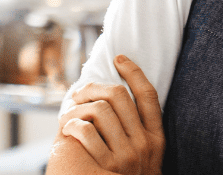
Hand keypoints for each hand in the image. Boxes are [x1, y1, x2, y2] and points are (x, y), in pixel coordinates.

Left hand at [58, 55, 165, 174]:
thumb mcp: (146, 156)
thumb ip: (138, 133)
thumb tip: (118, 101)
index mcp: (156, 138)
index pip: (148, 96)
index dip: (134, 72)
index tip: (119, 58)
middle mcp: (144, 144)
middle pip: (120, 97)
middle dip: (95, 86)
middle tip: (81, 89)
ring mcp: (125, 156)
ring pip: (100, 111)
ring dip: (78, 106)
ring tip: (69, 110)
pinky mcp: (105, 166)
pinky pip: (85, 132)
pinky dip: (72, 125)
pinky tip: (67, 128)